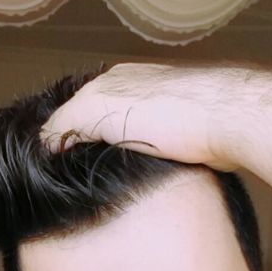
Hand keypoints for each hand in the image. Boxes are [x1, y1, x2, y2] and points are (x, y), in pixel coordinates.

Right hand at [41, 62, 246, 169]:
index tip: (54, 169)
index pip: (71, 113)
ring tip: (107, 186)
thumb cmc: (165, 114)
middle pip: (99, 128)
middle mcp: (134, 93)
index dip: (60, 141)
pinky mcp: (184, 135)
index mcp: (110, 84)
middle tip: (79, 182)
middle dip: (88, 152)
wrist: (226, 121)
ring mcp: (161, 113)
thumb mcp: (99, 111)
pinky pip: (153, 153)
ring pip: (126, 142)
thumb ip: (67, 122)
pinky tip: (142, 181)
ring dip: (116, 161)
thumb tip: (46, 143)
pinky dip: (143, 166)